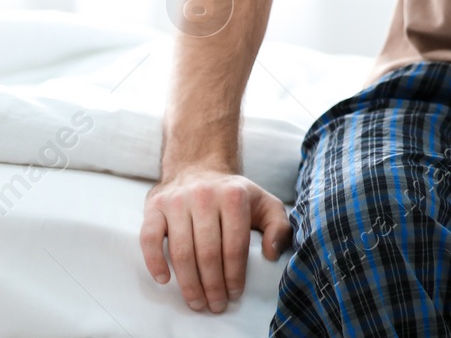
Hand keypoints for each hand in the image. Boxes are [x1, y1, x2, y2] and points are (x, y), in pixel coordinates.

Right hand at [141, 168, 291, 312]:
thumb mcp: (265, 203)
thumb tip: (271, 253)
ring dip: (189, 283)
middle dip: (213, 285)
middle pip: (208, 253)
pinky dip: (154, 262)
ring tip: (196, 301)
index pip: (235, 245)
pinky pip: (149, 239)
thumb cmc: (234, 194)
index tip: (234, 294)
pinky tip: (165, 279)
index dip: (235, 275)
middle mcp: (204, 196)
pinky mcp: (154, 207)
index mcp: (234, 196)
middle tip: (215, 304)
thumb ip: (279, 226)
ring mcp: (176, 201)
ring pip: (181, 251)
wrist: (199, 167)